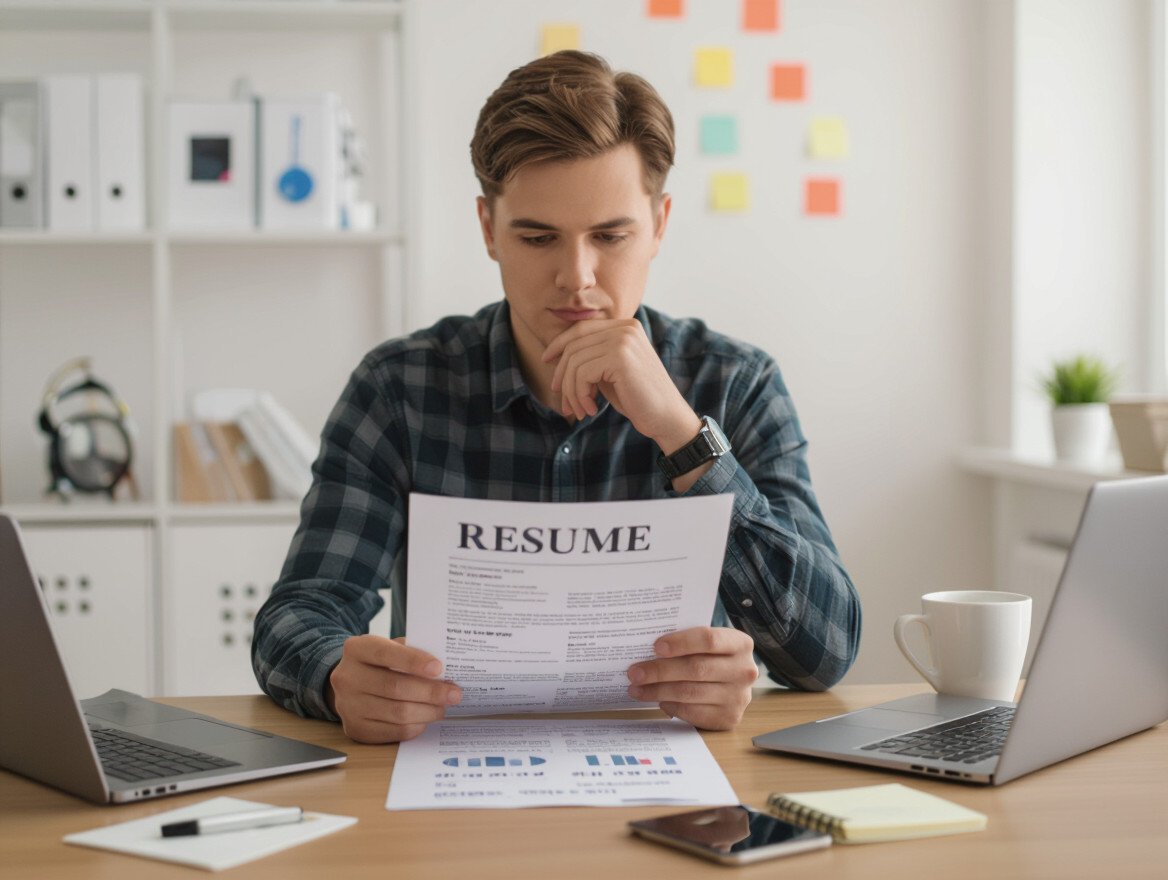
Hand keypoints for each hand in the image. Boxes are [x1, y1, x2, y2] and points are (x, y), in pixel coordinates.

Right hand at [326, 635, 460, 742]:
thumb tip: (444, 669)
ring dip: (427, 711)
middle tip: (454, 694)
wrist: (350, 683)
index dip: (414, 661)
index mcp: (356, 649)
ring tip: (443, 707)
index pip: (386, 653)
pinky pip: (394, 731)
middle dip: (430, 692)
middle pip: (395, 687)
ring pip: (397, 713)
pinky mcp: (356, 729)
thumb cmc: (379, 663)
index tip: (439, 668)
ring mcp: (348, 706)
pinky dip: (416, 726)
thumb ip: (412, 652)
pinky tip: (426, 718)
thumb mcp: (390, 648)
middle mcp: (346, 677)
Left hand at [541, 318, 698, 449]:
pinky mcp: (620, 358)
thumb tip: (556, 355)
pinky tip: (592, 410)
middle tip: (565, 402)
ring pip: (575, 362)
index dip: (559, 343)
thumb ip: (592, 358)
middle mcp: (625, 328)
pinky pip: (582, 374)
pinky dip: (580, 396)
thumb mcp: (610, 372)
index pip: (581, 328)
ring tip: (580, 410)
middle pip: (574, 345)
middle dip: (563, 376)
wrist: (667, 418)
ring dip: (572, 392)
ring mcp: (624, 341)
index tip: (546, 360)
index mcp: (626, 327)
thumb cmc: (638, 399)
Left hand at [626, 627, 756, 729]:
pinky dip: (671, 706)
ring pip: (690, 692)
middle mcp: (744, 670)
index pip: (708, 639)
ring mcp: (738, 697)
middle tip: (635, 672)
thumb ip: (687, 643)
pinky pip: (692, 712)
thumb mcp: (709, 644)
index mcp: (740, 643)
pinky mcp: (729, 718)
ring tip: (636, 688)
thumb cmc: (713, 657)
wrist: (735, 684)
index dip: (680, 643)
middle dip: (660, 670)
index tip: (655, 647)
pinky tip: (657, 700)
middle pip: (696, 668)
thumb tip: (647, 650)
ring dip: (658, 691)